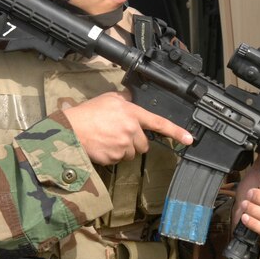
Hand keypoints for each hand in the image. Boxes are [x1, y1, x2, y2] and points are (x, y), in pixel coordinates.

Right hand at [63, 91, 192, 165]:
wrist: (71, 129)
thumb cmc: (88, 112)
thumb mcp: (109, 98)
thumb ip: (126, 99)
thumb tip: (133, 98)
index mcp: (132, 114)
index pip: (159, 123)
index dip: (176, 132)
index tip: (189, 139)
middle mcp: (131, 130)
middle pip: (144, 144)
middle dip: (135, 142)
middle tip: (119, 134)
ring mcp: (123, 146)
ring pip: (131, 153)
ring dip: (123, 149)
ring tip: (108, 139)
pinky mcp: (114, 158)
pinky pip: (119, 160)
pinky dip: (112, 156)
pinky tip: (102, 146)